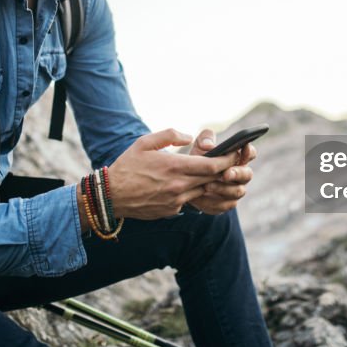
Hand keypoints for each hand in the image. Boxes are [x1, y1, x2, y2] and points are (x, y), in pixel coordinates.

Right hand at [108, 128, 240, 219]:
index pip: (211, 165)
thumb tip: (188, 136)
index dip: (227, 160)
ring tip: (213, 173)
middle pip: (212, 179)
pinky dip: (194, 192)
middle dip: (224, 171)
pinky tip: (190, 184)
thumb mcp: (145, 142)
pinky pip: (190, 200)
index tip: (235, 153)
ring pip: (203, 191)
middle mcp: (178, 185)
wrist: (111, 196)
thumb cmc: (127, 166)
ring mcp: (176, 200)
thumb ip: (169, 135)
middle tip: (232, 162)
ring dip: (210, 182)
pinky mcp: (171, 210)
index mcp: (174, 166)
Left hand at [185, 128, 256, 214]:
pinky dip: (212, 201)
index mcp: (238, 158)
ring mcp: (235, 190)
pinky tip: (200, 197)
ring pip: (237, 191)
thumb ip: (205, 139)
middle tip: (225, 173)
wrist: (189, 182)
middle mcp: (241, 175)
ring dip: (222, 189)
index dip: (249, 151)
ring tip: (207, 185)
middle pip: (247, 174)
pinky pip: (224, 205)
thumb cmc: (199, 160)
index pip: (250, 153)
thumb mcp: (199, 146)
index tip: (244, 148)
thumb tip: (208, 146)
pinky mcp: (226, 204)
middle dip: (237, 174)